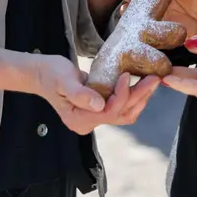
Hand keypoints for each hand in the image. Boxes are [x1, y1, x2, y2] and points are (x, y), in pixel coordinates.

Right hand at [29, 55, 159, 134]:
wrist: (41, 72)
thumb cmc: (50, 73)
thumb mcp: (63, 80)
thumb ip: (80, 93)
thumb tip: (99, 104)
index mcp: (79, 120)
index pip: (109, 112)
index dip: (122, 95)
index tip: (127, 75)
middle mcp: (88, 124)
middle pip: (121, 114)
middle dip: (139, 96)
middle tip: (155, 77)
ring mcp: (94, 117)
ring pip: (124, 112)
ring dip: (140, 97)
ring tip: (153, 79)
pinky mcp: (98, 109)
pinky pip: (120, 106)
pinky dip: (132, 95)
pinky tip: (141, 82)